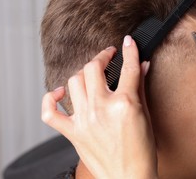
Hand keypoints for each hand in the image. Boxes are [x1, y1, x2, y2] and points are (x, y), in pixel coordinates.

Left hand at [41, 35, 157, 178]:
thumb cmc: (141, 152)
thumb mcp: (146, 116)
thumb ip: (141, 87)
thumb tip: (142, 66)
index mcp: (125, 104)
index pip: (128, 67)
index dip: (129, 50)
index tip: (128, 42)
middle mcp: (101, 108)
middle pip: (93, 68)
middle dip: (102, 57)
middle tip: (108, 56)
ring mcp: (84, 120)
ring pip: (73, 81)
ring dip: (83, 74)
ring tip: (91, 75)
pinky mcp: (72, 132)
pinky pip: (50, 112)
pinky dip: (50, 99)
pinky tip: (60, 92)